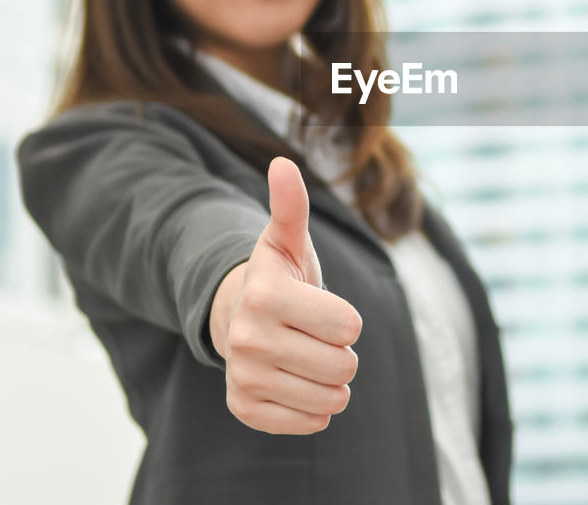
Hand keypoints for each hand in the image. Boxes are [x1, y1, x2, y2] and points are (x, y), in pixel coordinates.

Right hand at [212, 158, 362, 433]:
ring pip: (332, 399)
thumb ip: (291, 206)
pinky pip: (310, 423)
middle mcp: (246, 339)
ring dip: (332, 382)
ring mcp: (244, 377)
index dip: (347, 319)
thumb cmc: (280, 277)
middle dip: (342, 352)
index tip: (323, 308)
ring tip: (309, 358)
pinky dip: (314, 408)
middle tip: (317, 336)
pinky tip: (296, 382)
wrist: (238, 318)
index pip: (349, 326)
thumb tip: (282, 164)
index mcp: (265, 295)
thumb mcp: (288, 240)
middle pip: (343, 366)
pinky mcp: (245, 409)